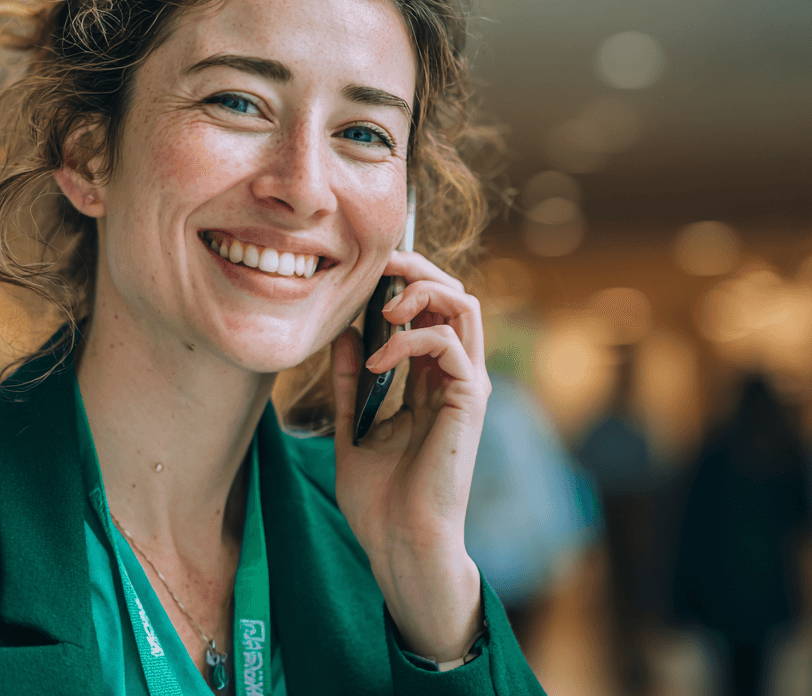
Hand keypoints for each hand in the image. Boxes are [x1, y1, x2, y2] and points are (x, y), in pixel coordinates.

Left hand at [331, 250, 490, 661]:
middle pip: (452, 294)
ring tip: (382, 309)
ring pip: (463, 304)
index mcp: (427, 382)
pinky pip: (447, 343)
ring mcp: (466, 386)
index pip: (427, 310)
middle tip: (378, 267)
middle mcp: (453, 377)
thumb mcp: (352, 427)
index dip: (401, 282)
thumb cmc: (379, 499)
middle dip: (416, 270)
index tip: (362, 273)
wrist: (400, 543)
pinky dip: (409, 339)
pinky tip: (378, 361)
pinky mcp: (470, 400)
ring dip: (420, 292)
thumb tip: (342, 333)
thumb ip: (350, 381)